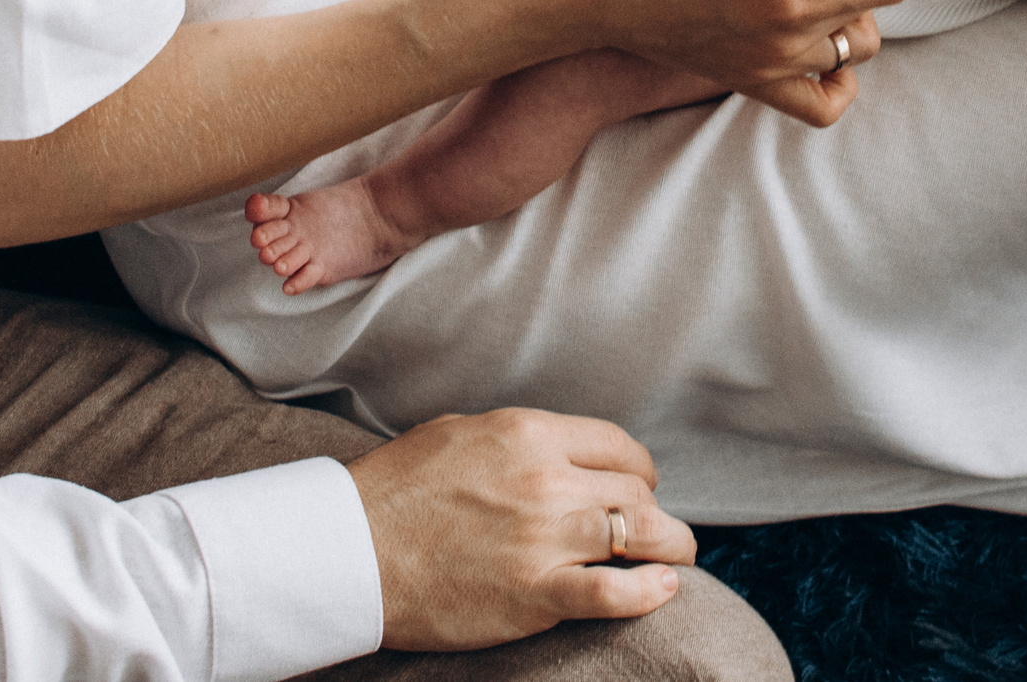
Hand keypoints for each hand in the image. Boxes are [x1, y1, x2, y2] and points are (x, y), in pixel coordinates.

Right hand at [349, 409, 694, 650]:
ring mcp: (545, 538)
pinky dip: (648, 592)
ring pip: (641, 536)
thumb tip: (561, 450)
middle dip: (655, 509)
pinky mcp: (537, 594)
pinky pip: (615, 593)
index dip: (639, 468)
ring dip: (669, 548)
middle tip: (657, 526)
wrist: (350, 551)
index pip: (618, 446)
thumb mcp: (462, 433)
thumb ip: (521, 439)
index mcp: (527, 433)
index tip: (640, 485)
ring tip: (677, 557)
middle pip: (637, 491)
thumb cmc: (396, 490)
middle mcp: (546, 480)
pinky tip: (663, 589)